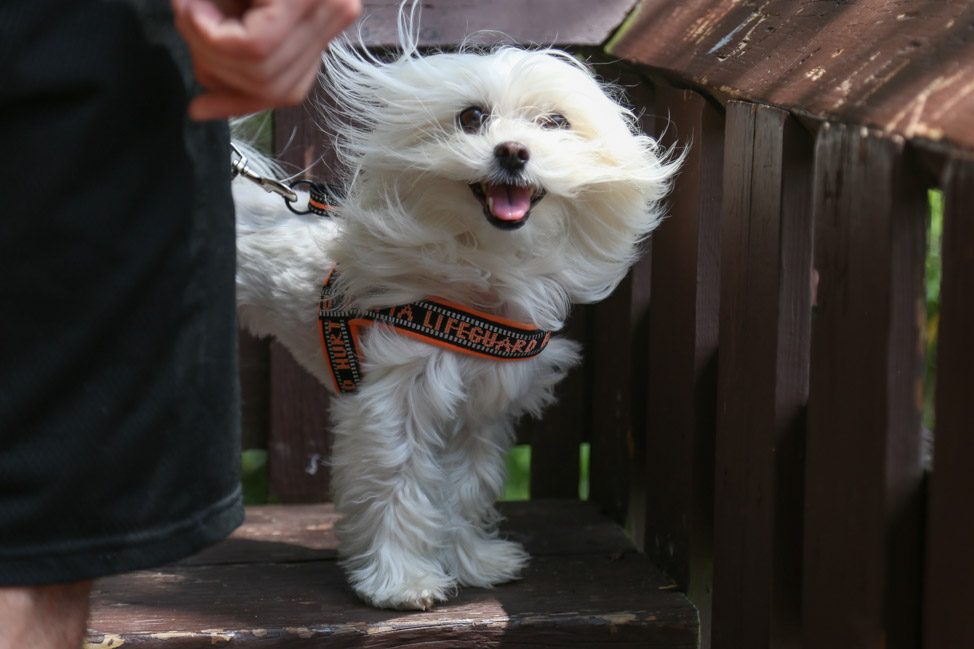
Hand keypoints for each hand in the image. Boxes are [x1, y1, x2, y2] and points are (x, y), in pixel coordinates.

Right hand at [172, 0, 360, 119]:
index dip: (239, 104)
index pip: (287, 89)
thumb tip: (206, 105)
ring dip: (205, 45)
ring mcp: (328, 3)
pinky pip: (250, 48)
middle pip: (270, 86)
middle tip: (187, 24)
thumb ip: (233, 54)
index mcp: (324, 15)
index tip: (198, 108)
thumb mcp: (234, 4)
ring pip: (258, 71)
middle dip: (217, 71)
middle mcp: (335, 9)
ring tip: (189, 6)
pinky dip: (205, 31)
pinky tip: (192, 3)